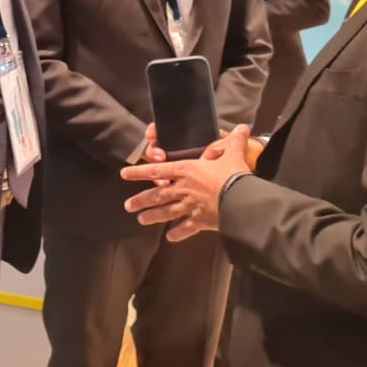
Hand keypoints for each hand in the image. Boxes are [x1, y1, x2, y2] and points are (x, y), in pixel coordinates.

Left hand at [119, 125, 253, 240]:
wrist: (241, 200)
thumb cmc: (233, 174)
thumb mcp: (233, 154)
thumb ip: (234, 141)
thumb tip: (242, 127)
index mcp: (186, 170)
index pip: (157, 169)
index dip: (139, 172)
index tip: (124, 174)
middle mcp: (183, 188)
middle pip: (157, 194)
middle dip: (141, 200)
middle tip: (128, 206)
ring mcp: (190, 206)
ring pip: (166, 212)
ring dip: (153, 216)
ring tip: (141, 220)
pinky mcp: (200, 221)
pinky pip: (186, 228)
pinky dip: (178, 233)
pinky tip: (170, 238)